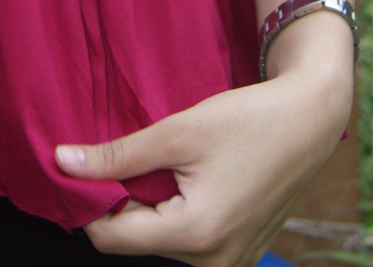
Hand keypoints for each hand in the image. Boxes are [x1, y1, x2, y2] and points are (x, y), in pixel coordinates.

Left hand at [55, 49, 351, 265]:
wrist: (310, 120)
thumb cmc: (247, 120)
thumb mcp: (176, 132)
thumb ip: (117, 155)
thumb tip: (62, 163)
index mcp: (196, 236)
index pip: (110, 237)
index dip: (89, 200)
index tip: (84, 165)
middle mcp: (215, 265)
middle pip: (136, 240)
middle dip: (123, 200)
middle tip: (133, 154)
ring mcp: (232, 263)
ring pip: (161, 239)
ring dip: (150, 205)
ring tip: (167, 162)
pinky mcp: (241, 253)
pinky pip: (188, 240)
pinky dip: (176, 211)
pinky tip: (188, 176)